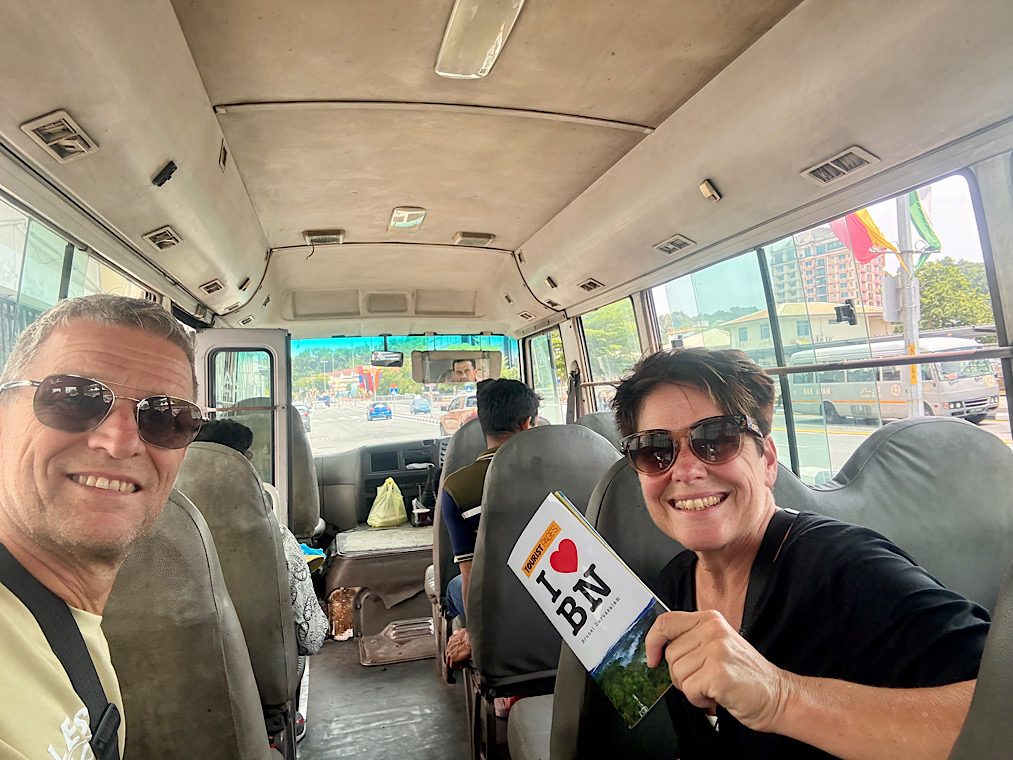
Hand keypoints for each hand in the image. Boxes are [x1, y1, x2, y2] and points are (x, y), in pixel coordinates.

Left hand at [446, 627, 471, 668]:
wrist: (473, 640)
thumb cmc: (470, 636)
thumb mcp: (462, 631)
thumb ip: (457, 632)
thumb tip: (456, 632)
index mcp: (451, 639)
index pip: (450, 648)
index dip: (454, 652)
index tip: (459, 653)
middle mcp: (449, 646)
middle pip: (448, 654)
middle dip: (454, 657)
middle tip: (461, 659)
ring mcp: (450, 652)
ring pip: (449, 660)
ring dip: (456, 662)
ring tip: (462, 663)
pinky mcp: (453, 658)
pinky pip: (453, 666)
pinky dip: (458, 666)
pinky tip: (464, 665)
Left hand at [644, 610, 786, 731]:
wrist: (779, 696)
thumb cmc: (746, 676)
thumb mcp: (718, 646)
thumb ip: (692, 641)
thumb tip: (659, 649)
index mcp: (710, 620)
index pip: (666, 622)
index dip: (652, 641)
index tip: (652, 658)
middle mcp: (713, 630)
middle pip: (671, 655)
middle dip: (681, 675)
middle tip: (703, 680)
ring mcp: (716, 650)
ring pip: (678, 674)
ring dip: (692, 689)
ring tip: (713, 687)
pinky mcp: (718, 673)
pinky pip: (689, 690)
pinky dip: (699, 700)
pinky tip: (717, 696)